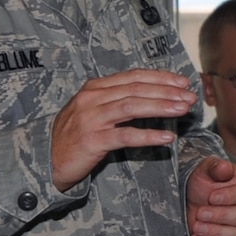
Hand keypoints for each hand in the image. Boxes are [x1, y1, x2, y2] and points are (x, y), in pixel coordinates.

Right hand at [51, 69, 200, 190]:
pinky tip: (167, 137)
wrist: (45, 158)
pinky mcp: (92, 140)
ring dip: (162, 107)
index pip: (133, 76)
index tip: (183, 82)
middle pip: (136, 89)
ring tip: (183, 110)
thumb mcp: (93, 110)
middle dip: (167, 92)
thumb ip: (117, 100)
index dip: (161, 77)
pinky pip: (125, 136)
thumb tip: (154, 96)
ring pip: (132, 107)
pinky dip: (148, 135)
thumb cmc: (75, 135)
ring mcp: (91, 119)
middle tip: (190, 97)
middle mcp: (92, 99)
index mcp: (95, 88)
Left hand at [187, 159, 235, 235]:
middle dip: (221, 216)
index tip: (212, 197)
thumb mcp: (206, 170)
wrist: (197, 202)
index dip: (231, 196)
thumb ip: (215, 167)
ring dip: (216, 232)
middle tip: (201, 213)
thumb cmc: (206, 183)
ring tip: (197, 227)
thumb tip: (224, 167)